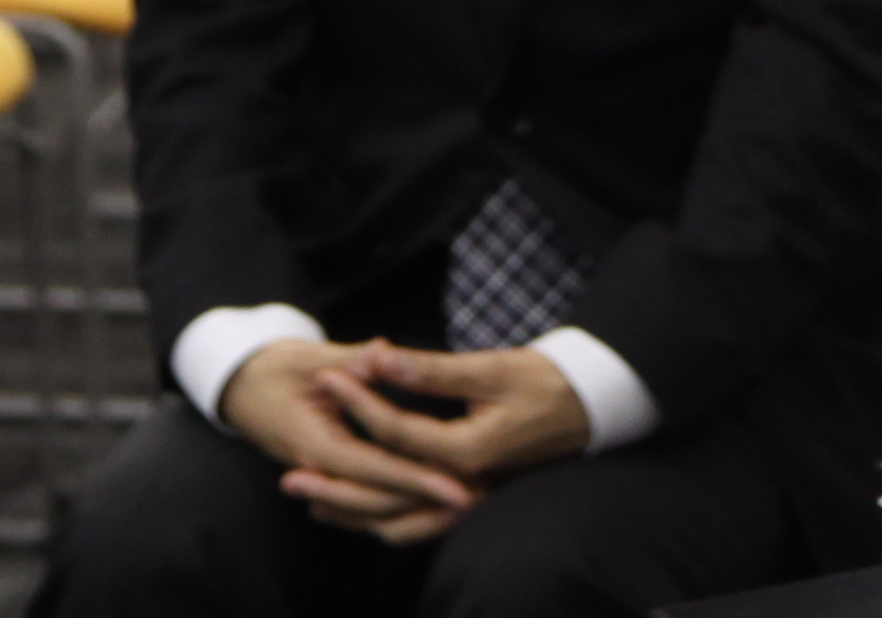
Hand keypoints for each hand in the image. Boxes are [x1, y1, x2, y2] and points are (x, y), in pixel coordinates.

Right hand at [219, 336, 475, 544]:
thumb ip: (352, 360)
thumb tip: (383, 352)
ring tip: (464, 508)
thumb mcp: (311, 357)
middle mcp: (320, 472)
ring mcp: (324, 480)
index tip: (456, 487)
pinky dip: (400, 505)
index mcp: (315, 444)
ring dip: (418, 511)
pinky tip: (433, 506)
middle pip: (379, 501)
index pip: (374, 470)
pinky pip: (367, 502)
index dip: (416, 479)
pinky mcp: (333, 479)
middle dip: (426, 504)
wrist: (242, 387)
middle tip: (475, 501)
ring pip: (374, 511)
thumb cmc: (276, 368)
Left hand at [325, 343, 591, 498]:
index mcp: (469, 454)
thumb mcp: (490, 368)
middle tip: (289, 474)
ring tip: (312, 501)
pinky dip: (385, 519)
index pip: (395, 432)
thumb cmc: (545, 381)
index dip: (357, 402)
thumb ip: (430, 371)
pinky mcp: (473, 502)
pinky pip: (421, 524)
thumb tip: (377, 357)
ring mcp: (472, 502)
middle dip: (335, 487)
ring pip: (401, 524)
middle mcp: (468, 488)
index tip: (325, 377)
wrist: (592, 407)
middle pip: (387, 498)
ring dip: (355, 514)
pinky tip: (358, 508)